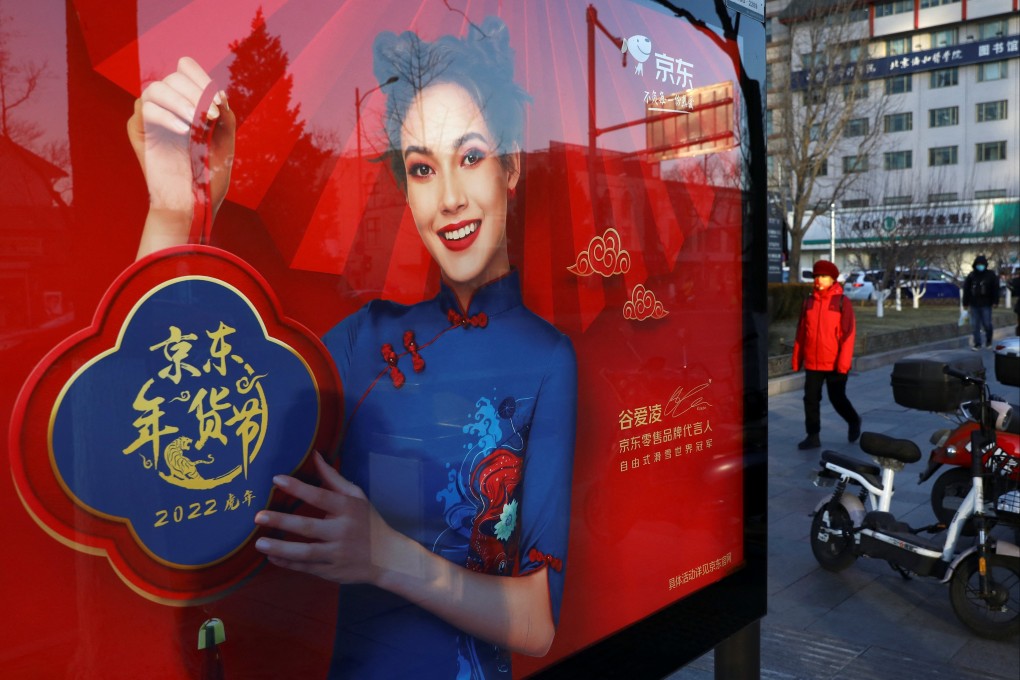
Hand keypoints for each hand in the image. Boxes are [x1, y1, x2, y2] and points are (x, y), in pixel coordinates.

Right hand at [128, 57, 234, 227]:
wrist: (194, 204)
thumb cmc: (210, 176)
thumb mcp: (226, 143)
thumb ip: (225, 117)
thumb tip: (219, 94)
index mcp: (188, 102)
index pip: (186, 69)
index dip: (202, 78)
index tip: (220, 101)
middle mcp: (168, 105)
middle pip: (174, 77)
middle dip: (197, 93)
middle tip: (212, 117)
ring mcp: (151, 116)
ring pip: (157, 88)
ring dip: (182, 102)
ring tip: (198, 123)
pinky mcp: (138, 130)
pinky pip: (145, 109)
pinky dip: (167, 115)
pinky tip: (184, 131)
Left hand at [254, 452, 395, 584]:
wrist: (388, 558)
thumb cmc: (369, 522)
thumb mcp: (356, 497)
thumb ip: (333, 478)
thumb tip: (315, 455)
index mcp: (348, 509)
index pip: (321, 496)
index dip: (298, 487)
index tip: (277, 479)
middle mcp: (343, 531)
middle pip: (308, 527)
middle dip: (282, 521)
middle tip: (258, 516)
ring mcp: (337, 554)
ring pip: (305, 552)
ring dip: (281, 547)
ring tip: (259, 543)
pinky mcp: (332, 572)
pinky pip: (306, 568)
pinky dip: (288, 563)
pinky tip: (271, 556)